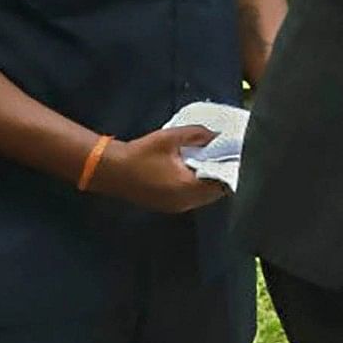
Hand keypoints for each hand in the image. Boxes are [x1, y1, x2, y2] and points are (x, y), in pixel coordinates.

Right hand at [88, 126, 227, 213]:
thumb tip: (218, 135)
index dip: (229, 171)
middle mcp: (184, 202)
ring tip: (209, 166)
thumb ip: (198, 134)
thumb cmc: (140, 153)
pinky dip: (197, 189)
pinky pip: (192, 200)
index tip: (233, 158)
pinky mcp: (167, 207)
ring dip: (208, 184)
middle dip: (221, 177)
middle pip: (215, 193)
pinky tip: (193, 174)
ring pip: (204, 198)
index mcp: (187, 187)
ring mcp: (176, 207)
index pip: (221, 184)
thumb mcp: (170, 138)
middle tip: (224, 160)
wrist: (109, 169)